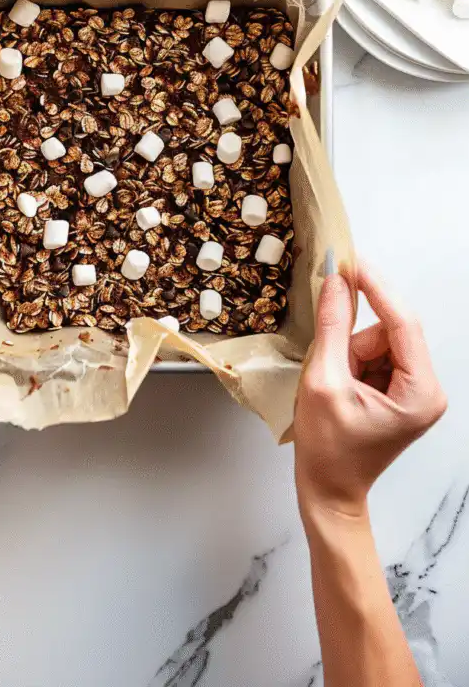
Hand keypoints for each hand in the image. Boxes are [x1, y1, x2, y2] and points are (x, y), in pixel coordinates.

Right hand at [294, 262, 445, 519]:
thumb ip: (332, 327)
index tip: (350, 260)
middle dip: (352, 340)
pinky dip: (351, 361)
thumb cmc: (327, 450)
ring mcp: (415, 389)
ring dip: (349, 353)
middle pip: (389, 331)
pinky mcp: (400, 390)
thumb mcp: (323, 382)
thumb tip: (335, 281)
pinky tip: (340, 386)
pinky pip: (375, 354)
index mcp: (421, 392)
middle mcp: (428, 388)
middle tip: (328, 363)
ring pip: (378, 340)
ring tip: (333, 387)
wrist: (328, 490)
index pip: (402, 322)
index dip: (375, 287)